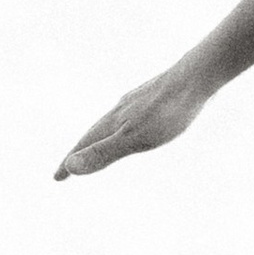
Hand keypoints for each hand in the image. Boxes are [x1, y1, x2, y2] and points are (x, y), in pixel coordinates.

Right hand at [55, 62, 213, 179]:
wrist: (196, 76)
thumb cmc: (168, 111)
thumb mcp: (136, 138)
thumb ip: (104, 153)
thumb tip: (70, 167)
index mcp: (114, 122)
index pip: (85, 146)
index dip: (70, 163)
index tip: (57, 178)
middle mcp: (120, 110)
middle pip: (94, 133)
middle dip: (81, 150)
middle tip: (69, 166)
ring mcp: (136, 102)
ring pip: (111, 122)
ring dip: (100, 136)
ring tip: (97, 144)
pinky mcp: (154, 97)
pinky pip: (130, 115)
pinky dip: (122, 126)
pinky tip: (134, 122)